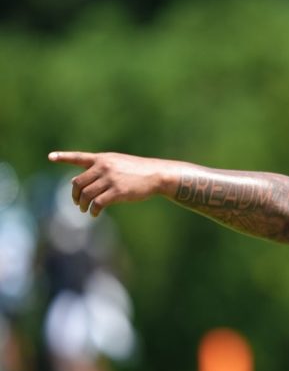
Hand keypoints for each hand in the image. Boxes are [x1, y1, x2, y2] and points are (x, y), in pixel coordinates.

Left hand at [48, 151, 174, 216]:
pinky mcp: (117, 192)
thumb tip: (79, 181)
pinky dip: (93, 210)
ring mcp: (110, 179)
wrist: (156, 175)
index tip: (50, 157)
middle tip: (76, 202)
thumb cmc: (138, 170)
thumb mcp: (118, 163)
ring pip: (86, 194)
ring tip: (84, 210)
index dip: (64, 157)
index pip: (79, 157)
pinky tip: (94, 214)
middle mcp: (103, 167)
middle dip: (74, 194)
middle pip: (78, 182)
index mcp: (102, 159)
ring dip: (82, 204)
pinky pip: (98, 203)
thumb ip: (100, 169)